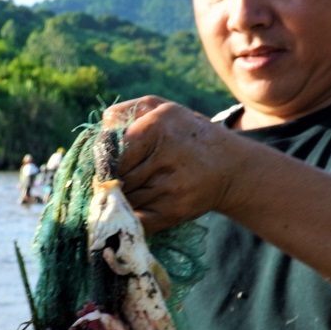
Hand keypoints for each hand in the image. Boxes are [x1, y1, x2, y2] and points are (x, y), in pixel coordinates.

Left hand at [108, 96, 247, 233]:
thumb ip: (126, 112)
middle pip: (116, 177)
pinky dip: (126, 218)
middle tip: (109, 180)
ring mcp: (170, 187)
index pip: (113, 150)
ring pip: (124, 199)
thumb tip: (100, 130)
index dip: (103, 160)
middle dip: (108, 181)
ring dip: (117, 199)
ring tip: (122, 193)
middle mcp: (165, 157)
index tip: (103, 163)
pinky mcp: (173, 211)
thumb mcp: (162, 109)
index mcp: (158, 127)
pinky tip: (128, 212)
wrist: (231, 168)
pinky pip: (136, 220)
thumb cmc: (187, 134)